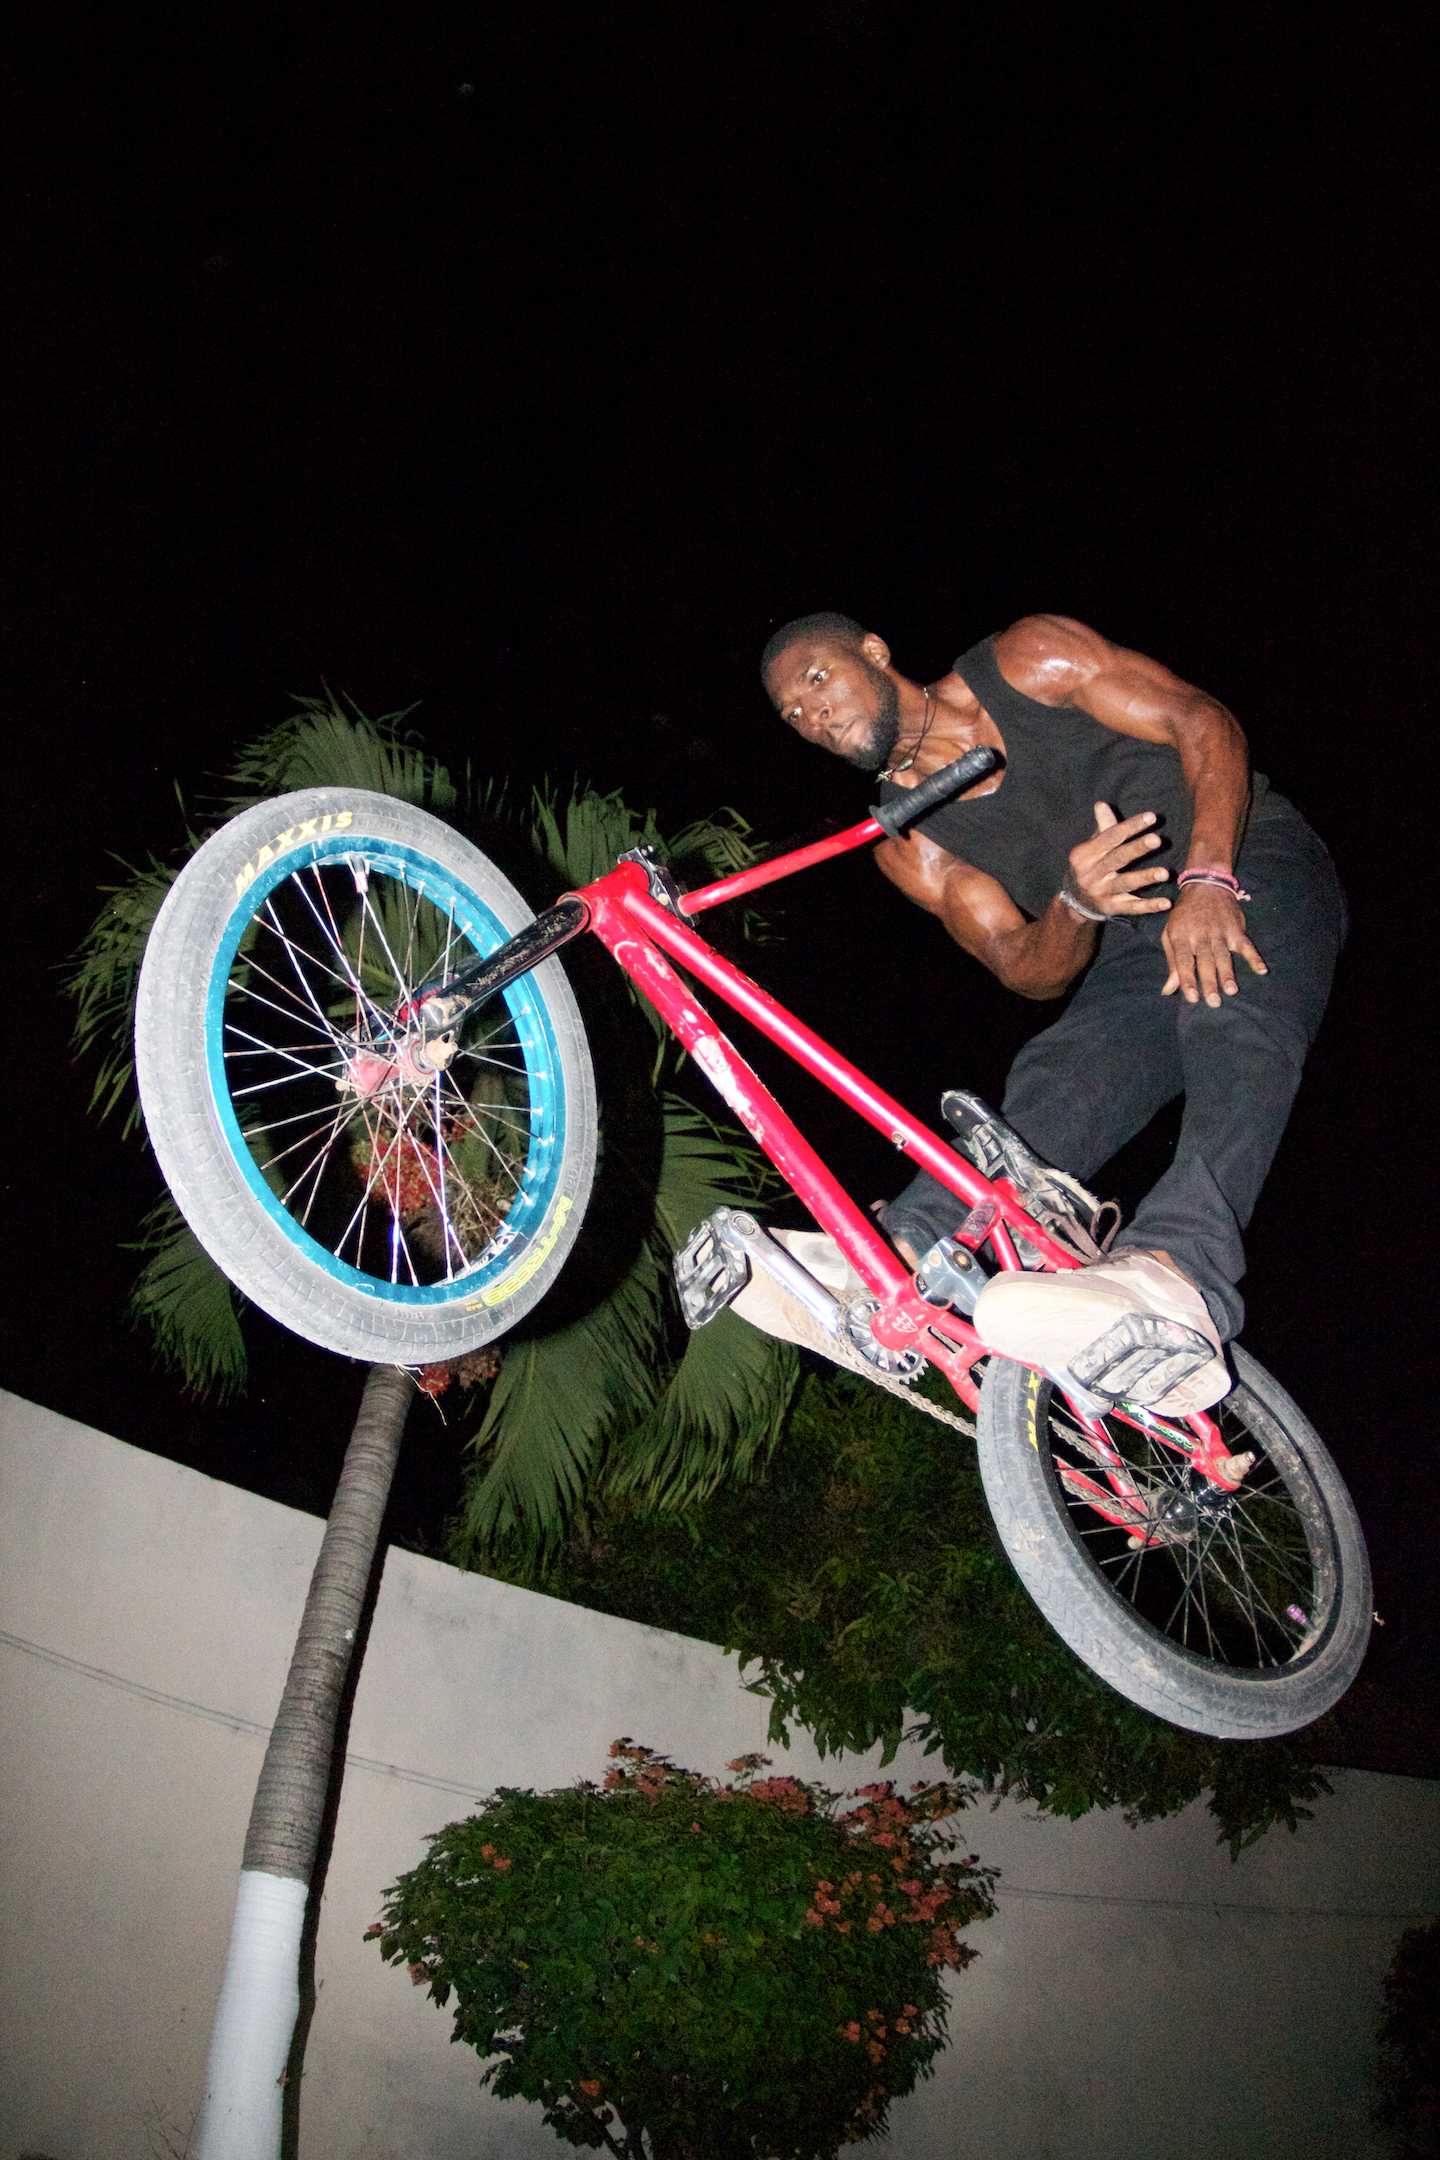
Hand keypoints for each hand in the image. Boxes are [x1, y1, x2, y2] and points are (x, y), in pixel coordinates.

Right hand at [1066, 803, 1173, 915]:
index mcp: (1085, 854)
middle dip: (1137, 849)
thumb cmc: (1089, 866)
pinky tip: (1166, 903)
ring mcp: (1101, 892)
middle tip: (1157, 839)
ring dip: (1145, 878)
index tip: (1151, 817)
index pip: (1110, 837)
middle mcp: (1091, 873)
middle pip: (1117, 859)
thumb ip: (1102, 827)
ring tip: (1165, 873)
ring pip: (1125, 884)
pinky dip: (1149, 906)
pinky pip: (1132, 907)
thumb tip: (1101, 804)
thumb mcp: (1091, 847)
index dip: (1131, 826)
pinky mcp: (1111, 908)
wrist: (1074, 901)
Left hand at [1161, 882, 1267, 1005]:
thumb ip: (1172, 963)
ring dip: (1228, 974)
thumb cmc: (1184, 916)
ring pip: (1224, 956)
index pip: (1184, 962)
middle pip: (1206, 962)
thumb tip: (1168, 990)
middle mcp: (1201, 936)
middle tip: (1214, 1002)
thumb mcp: (1171, 935)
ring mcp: (1219, 932)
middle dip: (1209, 982)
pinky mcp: (1235, 929)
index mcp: (1181, 937)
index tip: (1192, 998)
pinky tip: (1261, 970)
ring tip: (1231, 990)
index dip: (1187, 980)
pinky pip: (1246, 945)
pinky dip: (1254, 957)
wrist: (1205, 886)